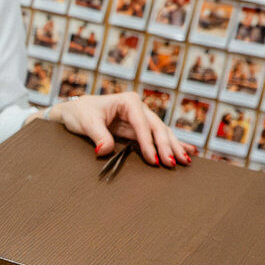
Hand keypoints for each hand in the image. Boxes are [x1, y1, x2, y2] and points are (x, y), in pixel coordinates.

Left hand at [48, 93, 194, 167]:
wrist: (75, 112)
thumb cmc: (80, 113)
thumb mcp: (86, 122)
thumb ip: (97, 135)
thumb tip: (104, 150)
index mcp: (129, 101)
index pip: (142, 124)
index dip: (149, 143)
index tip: (154, 159)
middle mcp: (139, 108)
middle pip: (157, 128)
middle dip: (167, 146)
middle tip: (173, 163)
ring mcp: (141, 118)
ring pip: (162, 133)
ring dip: (173, 147)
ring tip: (185, 161)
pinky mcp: (139, 129)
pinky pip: (158, 137)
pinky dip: (172, 144)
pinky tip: (189, 151)